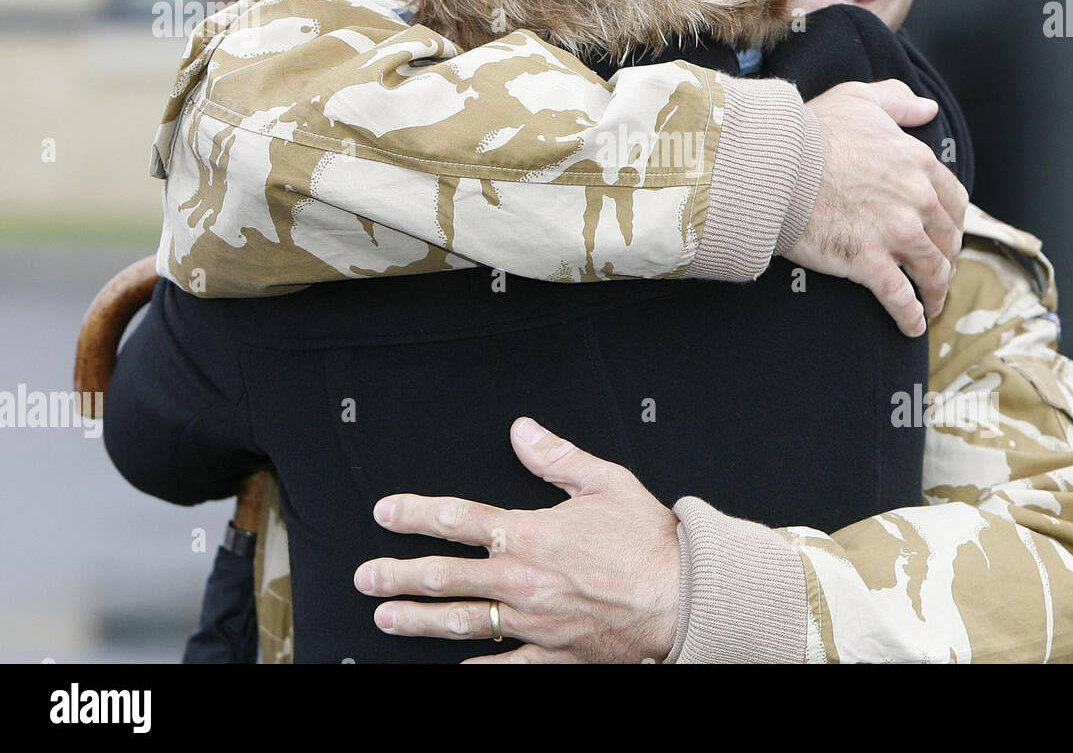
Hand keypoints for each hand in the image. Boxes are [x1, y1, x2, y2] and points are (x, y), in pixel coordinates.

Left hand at [354, 418, 680, 663]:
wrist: (683, 597)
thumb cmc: (649, 540)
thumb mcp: (606, 482)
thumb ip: (557, 457)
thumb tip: (522, 431)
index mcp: (531, 534)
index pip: (459, 519)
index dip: (416, 513)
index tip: (386, 512)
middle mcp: (522, 580)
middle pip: (444, 576)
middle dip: (398, 575)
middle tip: (365, 576)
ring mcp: (533, 622)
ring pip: (460, 620)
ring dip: (418, 619)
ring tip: (385, 618)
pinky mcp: (553, 654)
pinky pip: (505, 665)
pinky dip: (477, 666)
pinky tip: (453, 666)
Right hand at [783, 79, 966, 336]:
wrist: (777, 165)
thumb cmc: (812, 129)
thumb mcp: (860, 98)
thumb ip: (898, 101)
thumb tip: (928, 108)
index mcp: (918, 162)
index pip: (952, 200)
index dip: (952, 222)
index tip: (946, 234)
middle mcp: (916, 199)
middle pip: (946, 238)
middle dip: (947, 258)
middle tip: (939, 271)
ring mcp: (895, 233)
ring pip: (931, 270)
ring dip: (936, 290)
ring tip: (932, 303)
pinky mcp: (869, 262)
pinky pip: (900, 297)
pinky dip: (911, 315)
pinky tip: (913, 325)